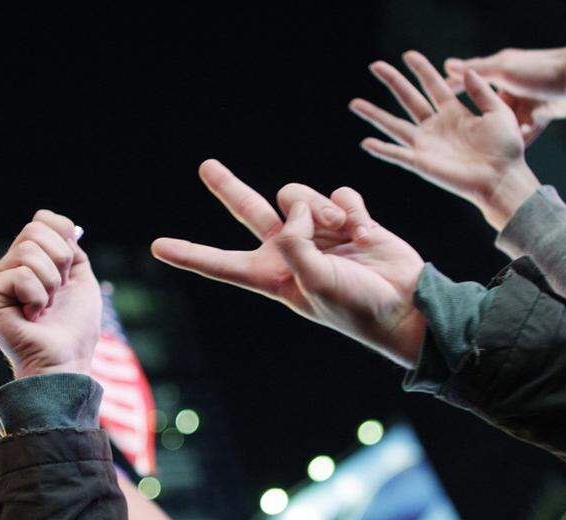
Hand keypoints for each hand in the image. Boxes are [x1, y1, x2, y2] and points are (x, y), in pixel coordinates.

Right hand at [0, 210, 100, 377]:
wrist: (65, 362)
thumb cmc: (74, 329)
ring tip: (44, 308)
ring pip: (28, 251)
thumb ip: (71, 249)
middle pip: (34, 229)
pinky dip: (37, 297)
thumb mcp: (82, 279)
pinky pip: (21, 275)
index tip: (69, 271)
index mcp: (29, 260)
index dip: (64, 238)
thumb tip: (62, 226)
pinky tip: (31, 317)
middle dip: (60, 262)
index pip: (42, 219)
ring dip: (50, 284)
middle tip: (56, 294)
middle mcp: (8, 266)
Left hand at [152, 159, 426, 366]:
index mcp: (273, 276)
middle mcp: (290, 251)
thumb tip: (293, 209)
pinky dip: (350, 207)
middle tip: (206, 166)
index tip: (157, 247)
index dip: (190, 254)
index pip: (222, 264)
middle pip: (251, 212)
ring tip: (342, 232)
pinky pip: (339, 193)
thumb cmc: (357, 306)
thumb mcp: (313, 282)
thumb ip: (293, 243)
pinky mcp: (349, 218)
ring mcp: (319, 233)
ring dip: (320, 208)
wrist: (407, 304)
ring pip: (300, 195)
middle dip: (228, 187)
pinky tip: (364, 231)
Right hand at [350, 51, 539, 230]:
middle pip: (408, 99)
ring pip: (394, 125)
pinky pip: (398, 155)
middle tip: (375, 65)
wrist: (502, 178)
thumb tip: (466, 70)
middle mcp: (436, 127)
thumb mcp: (499, 112)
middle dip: (392, 82)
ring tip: (355, 103)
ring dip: (374, 115)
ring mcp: (427, 145)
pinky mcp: (422, 163)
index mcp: (455, 113)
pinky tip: (365, 142)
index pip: (433, 85)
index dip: (421, 70)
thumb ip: (482, 91)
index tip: (408, 55)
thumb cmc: (506, 148)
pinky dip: (382, 150)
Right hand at [444, 46, 565, 143]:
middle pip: (487, 110)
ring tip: (492, 150)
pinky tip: (517, 151)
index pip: (469, 81)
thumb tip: (446, 66)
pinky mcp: (540, 115)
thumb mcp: (505, 70)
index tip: (435, 104)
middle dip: (479, 125)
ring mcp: (526, 102)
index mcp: (500, 72)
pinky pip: (526, 133)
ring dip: (502, 137)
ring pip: (506, 125)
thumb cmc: (542, 70)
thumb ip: (477, 71)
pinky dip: (522, 140)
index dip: (453, 91)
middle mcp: (511, 87)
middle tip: (463, 141)